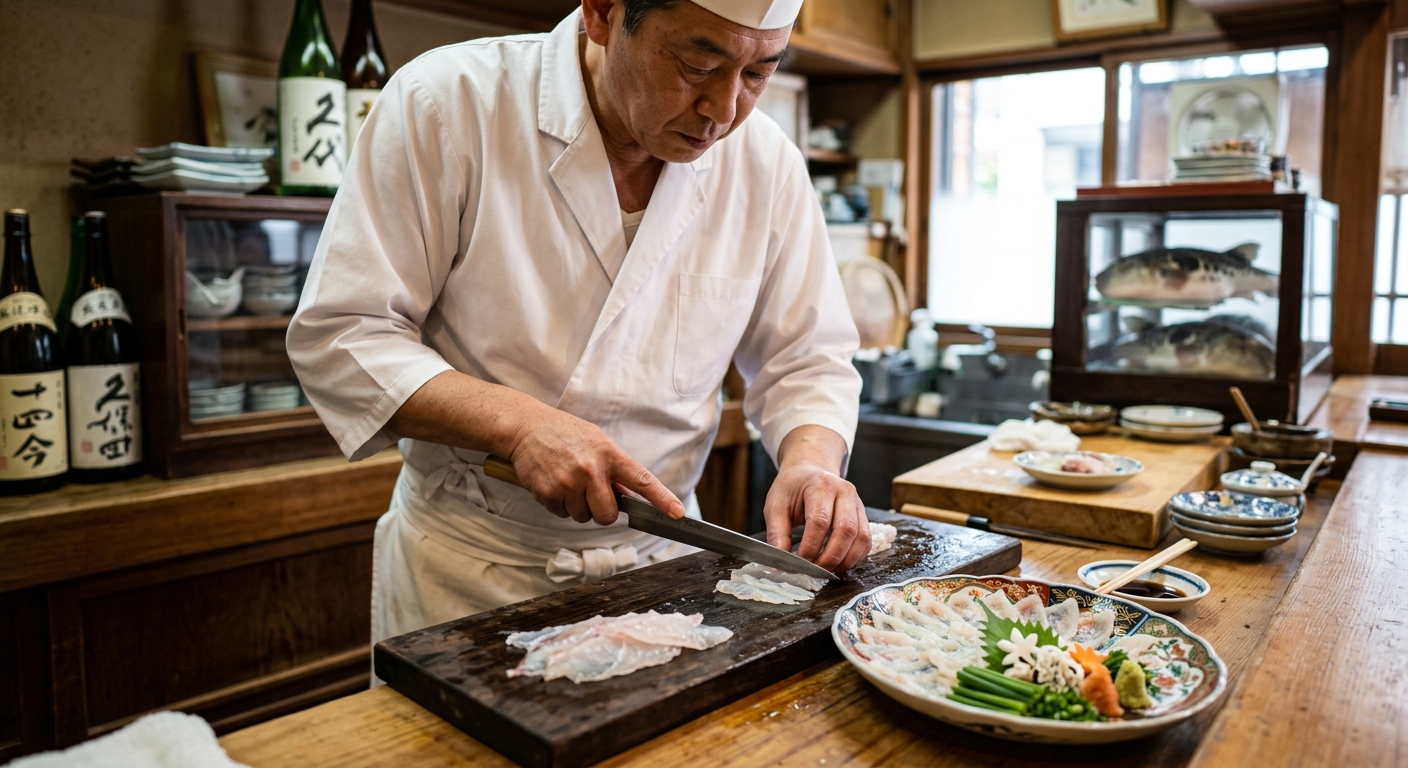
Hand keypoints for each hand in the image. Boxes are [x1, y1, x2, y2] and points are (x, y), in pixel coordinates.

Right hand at [507, 405, 684, 525]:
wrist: (526, 426)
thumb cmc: (565, 434)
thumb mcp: (597, 442)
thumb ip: (614, 469)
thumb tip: (630, 496)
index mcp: (610, 454)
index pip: (642, 481)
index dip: (662, 499)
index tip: (678, 514)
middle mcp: (592, 470)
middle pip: (608, 515)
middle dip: (602, 511)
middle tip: (590, 494)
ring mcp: (569, 483)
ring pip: (583, 517)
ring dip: (577, 506)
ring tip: (567, 480)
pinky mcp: (548, 493)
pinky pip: (561, 514)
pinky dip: (557, 504)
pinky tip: (553, 482)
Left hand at [763, 427, 869, 572]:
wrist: (809, 471)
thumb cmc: (792, 488)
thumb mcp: (775, 505)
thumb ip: (777, 532)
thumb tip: (781, 559)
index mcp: (820, 485)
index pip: (820, 520)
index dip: (811, 546)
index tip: (799, 562)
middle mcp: (844, 492)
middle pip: (846, 530)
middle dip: (831, 557)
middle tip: (815, 571)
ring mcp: (857, 503)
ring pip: (861, 537)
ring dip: (845, 560)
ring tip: (827, 571)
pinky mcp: (863, 515)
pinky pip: (866, 541)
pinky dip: (854, 557)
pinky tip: (838, 563)